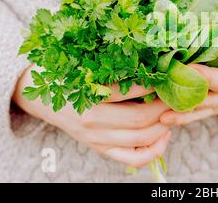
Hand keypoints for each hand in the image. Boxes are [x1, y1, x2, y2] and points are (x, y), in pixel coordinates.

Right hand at [13, 64, 171, 167]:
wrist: (39, 94)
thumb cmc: (66, 72)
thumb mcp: (85, 63)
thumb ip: (113, 63)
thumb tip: (151, 57)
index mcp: (88, 95)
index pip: (133, 91)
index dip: (157, 83)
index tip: (171, 73)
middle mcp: (93, 121)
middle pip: (142, 118)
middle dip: (166, 105)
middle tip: (178, 93)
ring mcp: (97, 138)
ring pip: (142, 139)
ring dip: (164, 125)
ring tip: (173, 110)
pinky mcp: (100, 148)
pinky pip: (133, 159)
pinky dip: (154, 151)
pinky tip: (163, 135)